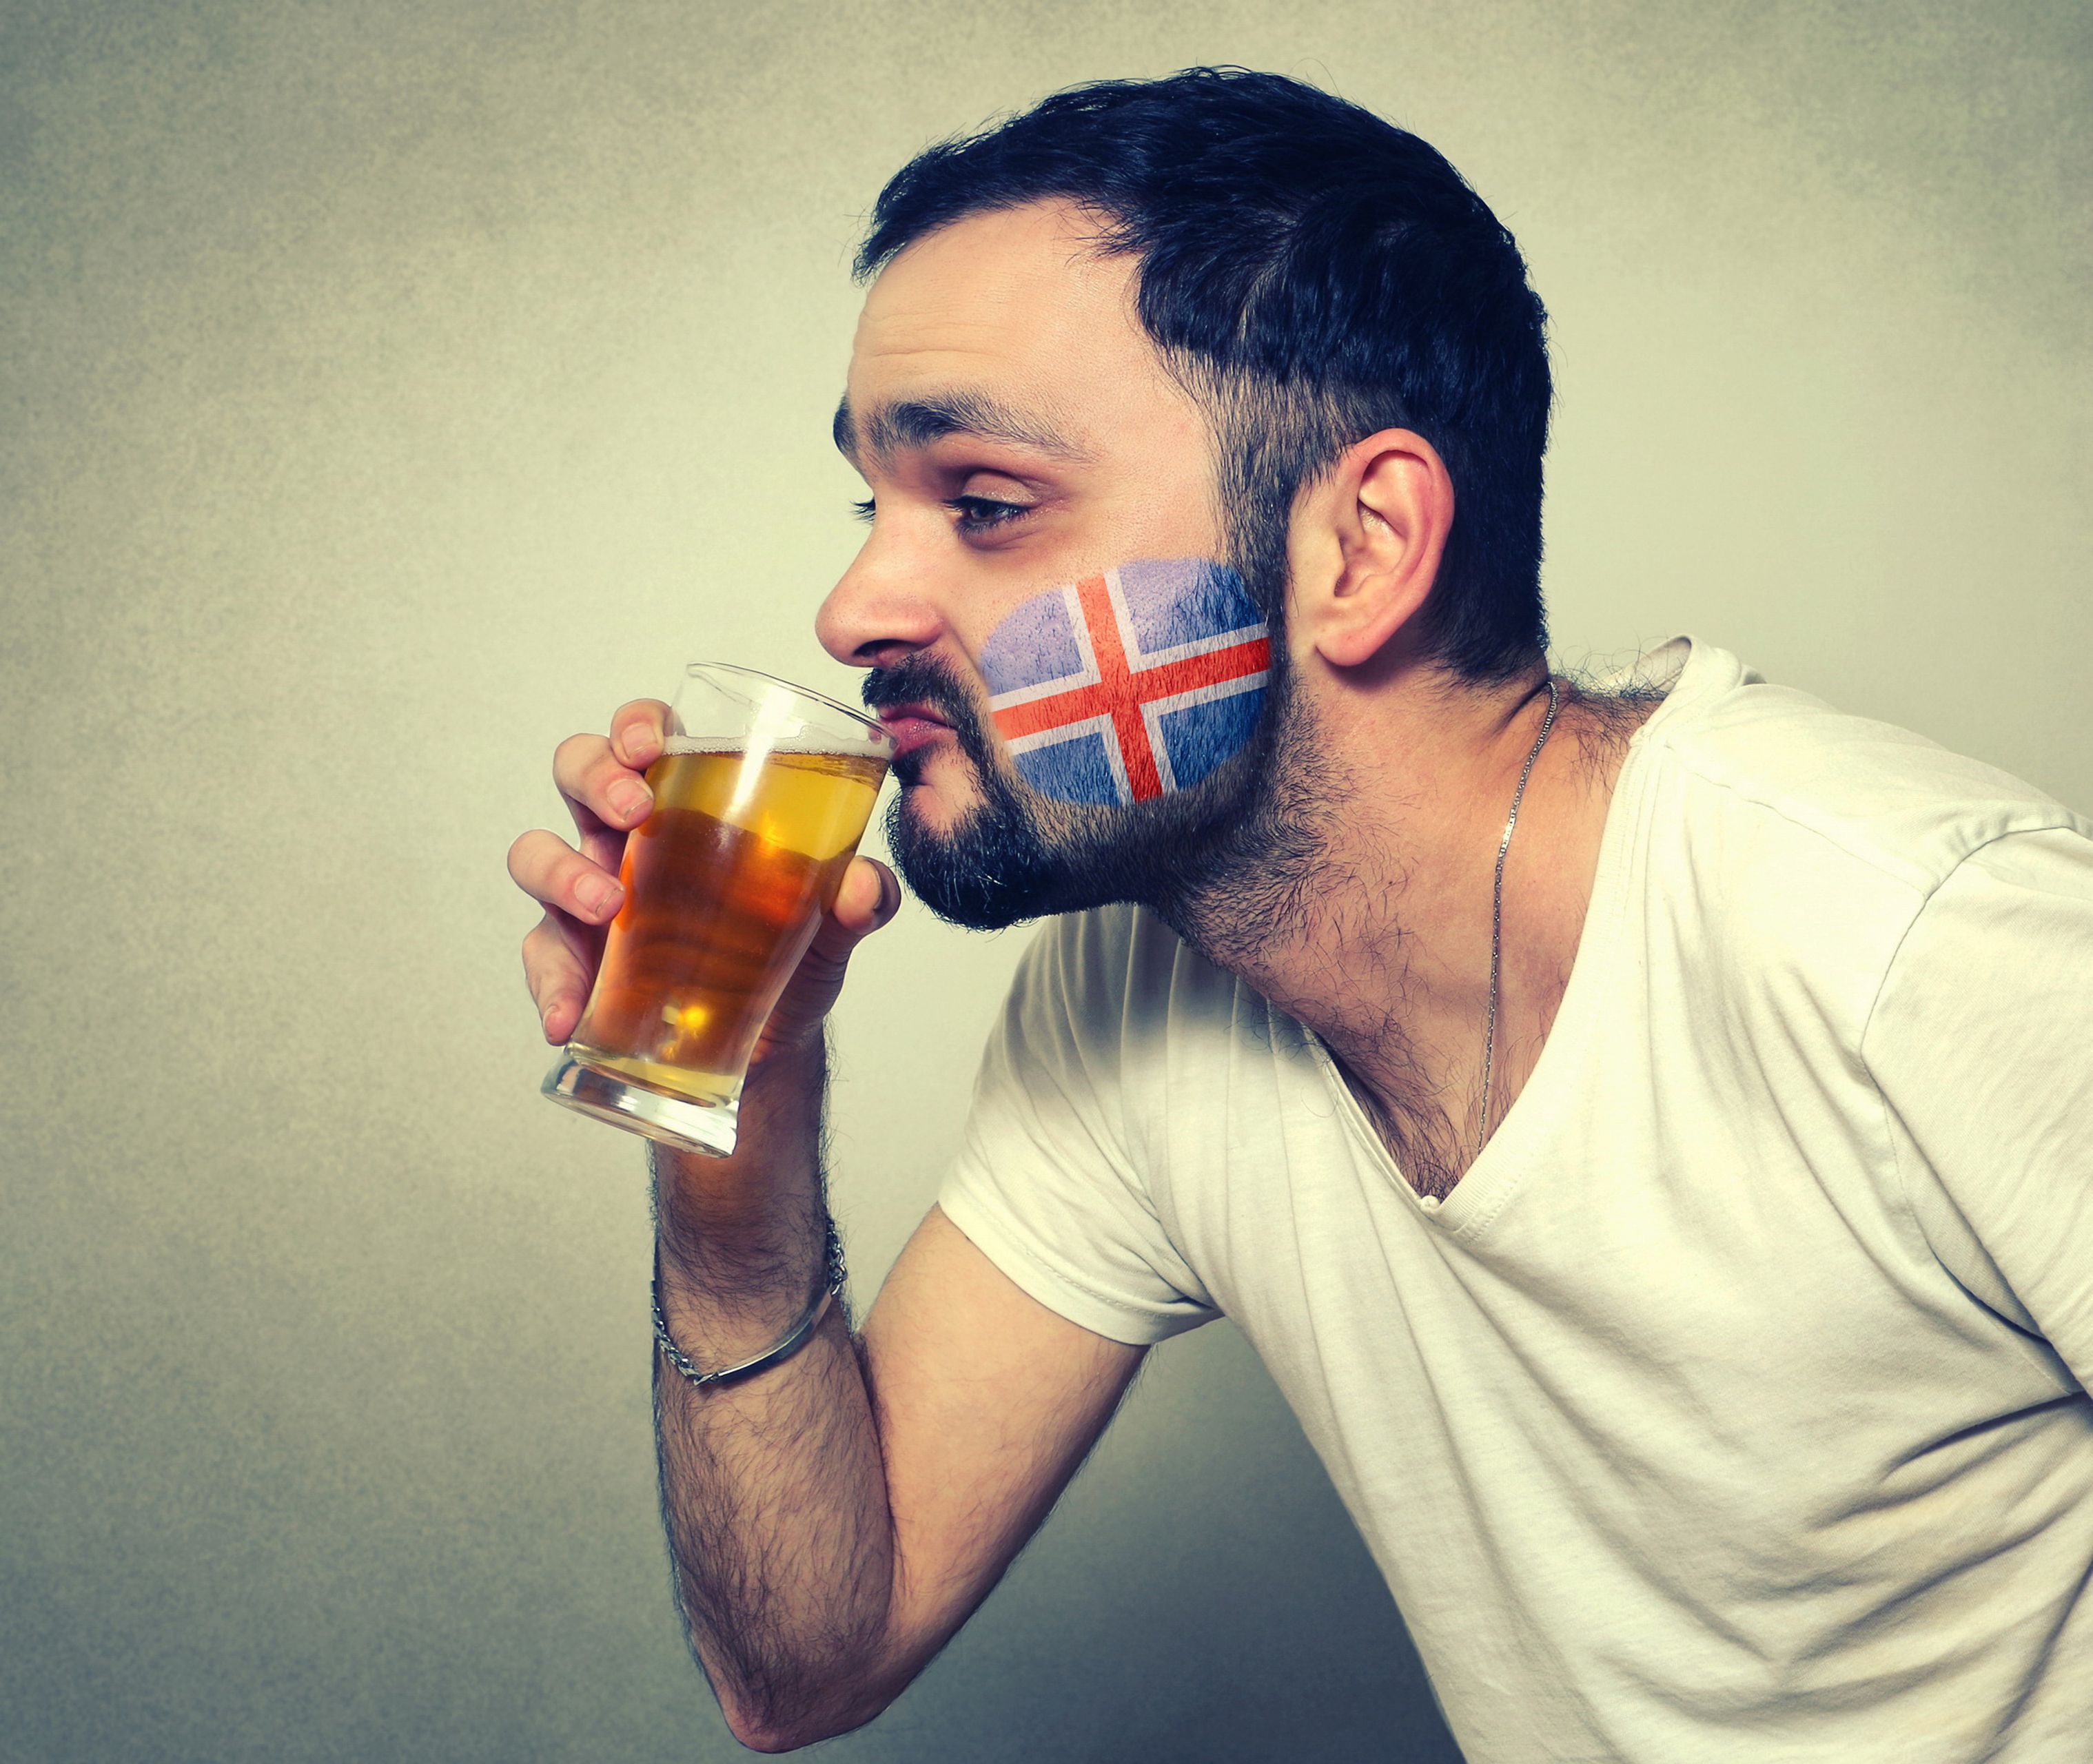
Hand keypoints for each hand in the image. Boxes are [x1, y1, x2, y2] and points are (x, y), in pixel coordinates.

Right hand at [508, 698, 899, 1052]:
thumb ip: (860, 899)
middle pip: (577, 771)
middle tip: (634, 809)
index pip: (647, 737)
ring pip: (536, 855)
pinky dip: (552, 987)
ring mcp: (590, 897)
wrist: (771, 1046)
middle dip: (594, 776)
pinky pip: (542, 960)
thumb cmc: (790, 954)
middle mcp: (626, 837)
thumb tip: (863, 886)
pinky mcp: (576, 963)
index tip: (651, 744)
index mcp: (686, 805)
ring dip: (562, 872)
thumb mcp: (832, 925)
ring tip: (607, 906)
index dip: (636, 724)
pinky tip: (570, 1017)